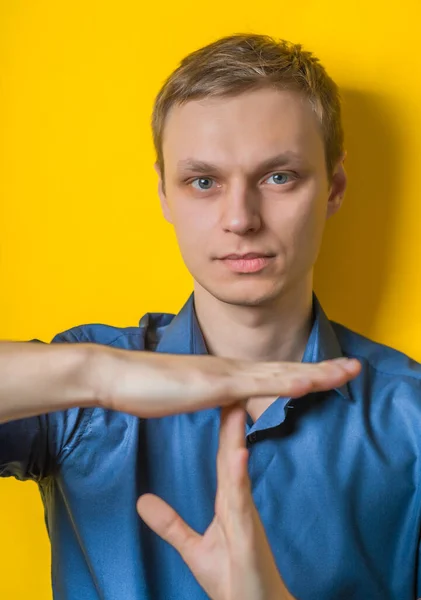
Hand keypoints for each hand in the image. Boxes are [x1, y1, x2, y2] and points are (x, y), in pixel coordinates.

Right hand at [95, 347, 359, 417]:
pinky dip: (283, 384)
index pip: (275, 375)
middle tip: (355, 368)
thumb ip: (209, 395)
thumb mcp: (186, 394)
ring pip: (279, 374)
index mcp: (227, 375)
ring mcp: (223, 375)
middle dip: (323, 370)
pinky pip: (254, 386)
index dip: (306, 374)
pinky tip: (304, 384)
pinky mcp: (210, 385)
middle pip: (286, 370)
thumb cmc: (145, 387)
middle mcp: (231, 369)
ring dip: (316, 373)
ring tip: (347, 372)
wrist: (115, 375)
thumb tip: (228, 401)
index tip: (331, 375)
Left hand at [137, 403, 295, 599]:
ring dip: (235, 441)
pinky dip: (238, 479)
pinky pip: (242, 504)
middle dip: (231, 422)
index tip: (217, 397)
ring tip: (234, 410)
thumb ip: (171, 524)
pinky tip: (237, 457)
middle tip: (229, 386)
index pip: (223, 458)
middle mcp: (240, 504)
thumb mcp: (194, 549)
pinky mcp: (249, 537)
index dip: (221, 428)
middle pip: (232, 456)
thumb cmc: (234, 581)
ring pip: (238, 474)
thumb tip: (143, 501)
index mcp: (230, 503)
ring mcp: (246, 518)